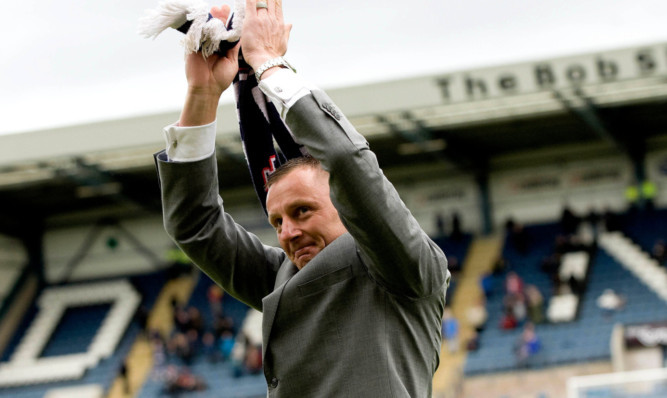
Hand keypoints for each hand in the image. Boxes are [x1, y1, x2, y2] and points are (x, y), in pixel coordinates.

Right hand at [180, 5, 239, 125]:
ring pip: (205, 28)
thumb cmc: (221, 78)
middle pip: (215, 27)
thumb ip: (234, 48)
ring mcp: (202, 45)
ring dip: (209, 18)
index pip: (225, 31)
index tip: (231, 12)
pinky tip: (204, 18)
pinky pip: (195, 34)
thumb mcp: (232, 61)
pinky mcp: (192, 47)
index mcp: (222, 48)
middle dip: (218, 16)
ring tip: (214, 9)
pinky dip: (199, 25)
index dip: (228, 22)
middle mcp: (212, 45)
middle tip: (222, 7)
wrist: (207, 89)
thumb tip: (240, 35)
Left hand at [241, 0, 292, 70]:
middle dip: (266, 0)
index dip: (275, 0)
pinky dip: (250, 0)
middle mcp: (272, 19)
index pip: (277, 5)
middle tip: (262, 1)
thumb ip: (286, 32)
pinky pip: (250, 4)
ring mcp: (262, 19)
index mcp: (279, 24)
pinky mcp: (251, 21)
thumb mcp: (283, 43)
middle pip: (269, 1)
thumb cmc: (273, 56)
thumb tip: (290, 24)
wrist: (266, 61)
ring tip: (256, 1)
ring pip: (260, 1)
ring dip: (258, 0)